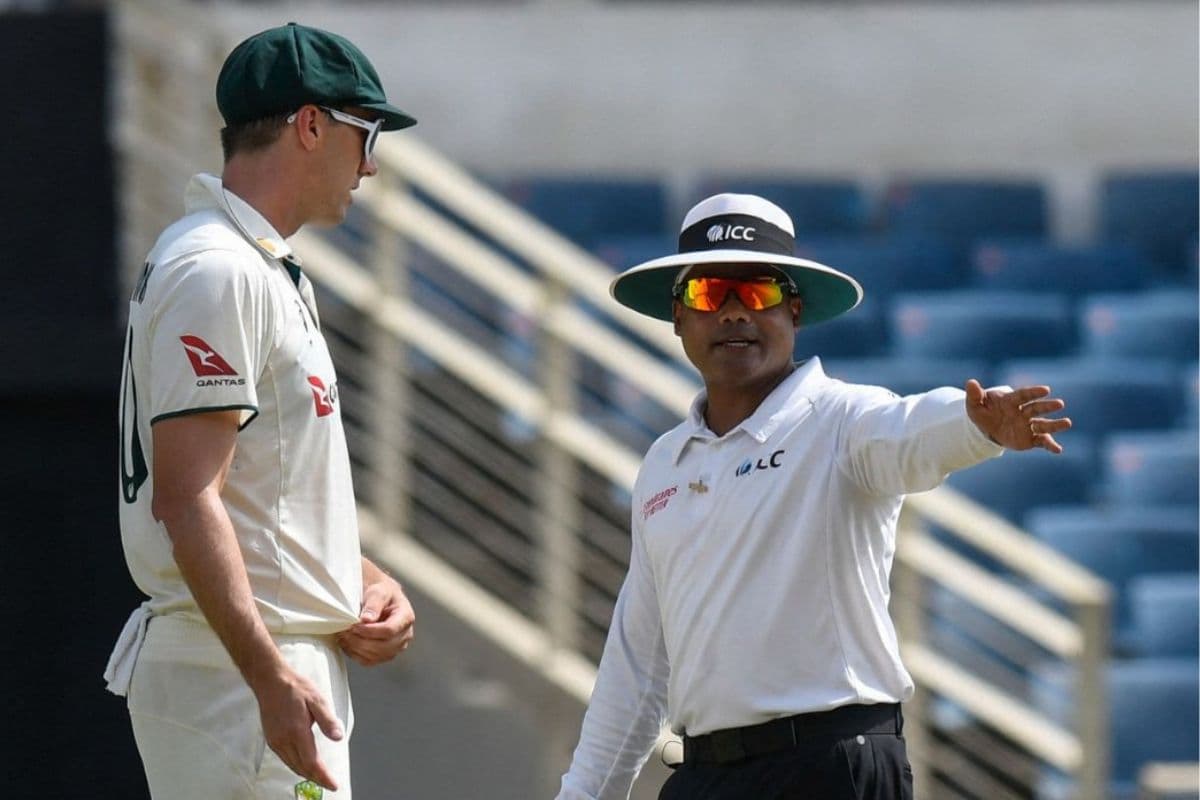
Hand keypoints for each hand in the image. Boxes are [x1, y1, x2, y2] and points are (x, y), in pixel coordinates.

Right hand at [252, 665, 343, 790]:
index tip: (334, 784)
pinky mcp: (271, 739)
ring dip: (306, 774)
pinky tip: (303, 764)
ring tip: (319, 777)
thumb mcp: (317, 699)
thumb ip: (328, 720)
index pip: (312, 762)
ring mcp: (276, 741)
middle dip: (316, 778)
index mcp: (297, 732)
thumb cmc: (295, 688)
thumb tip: (339, 737)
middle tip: (329, 783)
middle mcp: (284, 740)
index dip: (323, 776)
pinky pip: (285, 759)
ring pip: (292, 765)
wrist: (270, 681)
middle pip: (301, 768)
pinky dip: (296, 765)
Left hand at [336, 576, 414, 665]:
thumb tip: (366, 619)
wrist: (378, 598)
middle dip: (360, 640)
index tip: (354, 624)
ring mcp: (395, 648)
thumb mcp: (378, 591)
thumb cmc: (380, 592)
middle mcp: (405, 635)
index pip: (390, 630)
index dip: (370, 631)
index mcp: (406, 617)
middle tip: (345, 630)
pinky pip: (368, 661)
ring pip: (374, 656)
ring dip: (355, 647)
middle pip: (383, 647)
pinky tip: (347, 641)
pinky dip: (354, 653)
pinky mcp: (384, 655)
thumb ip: (373, 604)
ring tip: (344, 634)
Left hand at [965, 379, 1071, 453]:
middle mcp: (1023, 412)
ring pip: (1043, 424)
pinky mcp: (1030, 438)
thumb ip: (974, 395)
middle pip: (1036, 408)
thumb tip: (970, 382)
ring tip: (1067, 423)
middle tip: (1059, 403)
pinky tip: (1058, 450)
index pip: (1023, 395)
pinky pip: (1041, 441)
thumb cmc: (983, 412)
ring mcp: (1028, 425)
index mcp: (1011, 401)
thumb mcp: (974, 405)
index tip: (1046, 390)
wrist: (987, 428)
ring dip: (1055, 424)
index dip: (1034, 392)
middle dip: (1047, 406)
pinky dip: (1050, 445)